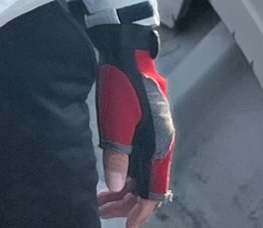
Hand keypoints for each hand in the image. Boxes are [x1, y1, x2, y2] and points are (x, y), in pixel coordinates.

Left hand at [87, 23, 173, 223]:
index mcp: (159, 145)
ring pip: (142, 174)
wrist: (127, 52)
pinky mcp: (146, 128)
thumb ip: (115, 156)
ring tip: (101, 200)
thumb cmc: (122, 83)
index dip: (141, 211)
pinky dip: (125, 173)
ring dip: (123, 189)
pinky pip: (138, 160)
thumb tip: (113, 186)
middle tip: (104, 212)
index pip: (154, 191)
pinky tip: (109, 178)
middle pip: (148, 186)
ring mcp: (155, 136)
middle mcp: (161, 144)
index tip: (128, 226)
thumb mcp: (116, 122)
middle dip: (127, 204)